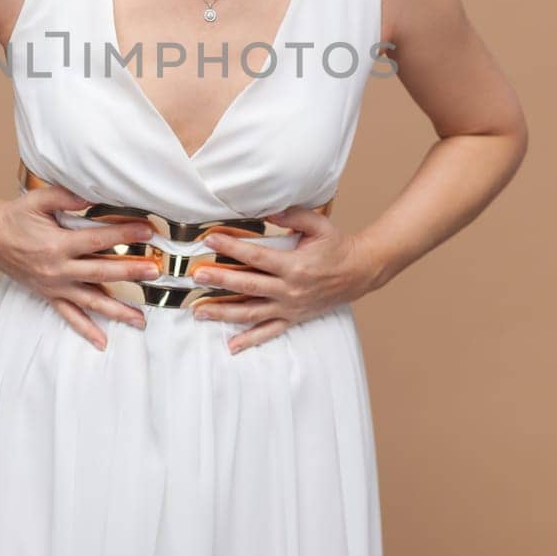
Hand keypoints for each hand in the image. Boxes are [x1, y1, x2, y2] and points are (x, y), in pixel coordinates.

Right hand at [0, 185, 161, 351]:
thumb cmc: (16, 216)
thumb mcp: (39, 199)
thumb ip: (66, 196)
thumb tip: (93, 197)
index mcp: (57, 244)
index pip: (98, 240)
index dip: (125, 234)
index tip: (148, 231)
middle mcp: (58, 269)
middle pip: (101, 274)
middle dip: (130, 273)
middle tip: (154, 272)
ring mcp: (54, 286)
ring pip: (91, 301)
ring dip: (117, 311)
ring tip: (141, 319)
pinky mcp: (49, 295)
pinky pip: (70, 315)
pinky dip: (86, 330)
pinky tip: (102, 341)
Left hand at [189, 205, 379, 353]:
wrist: (359, 272)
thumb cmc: (337, 246)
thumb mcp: (319, 225)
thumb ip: (292, 215)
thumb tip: (267, 210)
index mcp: (294, 265)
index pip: (256, 257)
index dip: (231, 248)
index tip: (210, 240)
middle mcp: (290, 290)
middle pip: (248, 286)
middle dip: (220, 281)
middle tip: (197, 276)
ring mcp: (290, 307)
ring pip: (252, 313)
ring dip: (224, 313)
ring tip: (200, 311)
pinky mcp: (293, 318)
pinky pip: (269, 332)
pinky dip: (250, 340)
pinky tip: (231, 345)